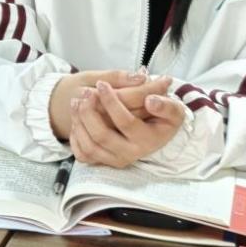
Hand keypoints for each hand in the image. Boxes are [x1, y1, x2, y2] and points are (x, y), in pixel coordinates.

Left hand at [69, 80, 184, 167]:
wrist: (151, 127)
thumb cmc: (158, 113)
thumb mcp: (170, 106)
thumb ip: (164, 103)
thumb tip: (151, 101)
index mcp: (150, 139)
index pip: (126, 122)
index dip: (111, 102)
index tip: (102, 84)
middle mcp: (133, 152)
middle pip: (103, 135)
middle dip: (89, 111)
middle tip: (85, 92)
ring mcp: (116, 159)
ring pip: (90, 145)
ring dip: (79, 120)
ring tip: (77, 100)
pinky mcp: (103, 161)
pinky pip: (83, 153)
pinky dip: (76, 135)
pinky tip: (77, 118)